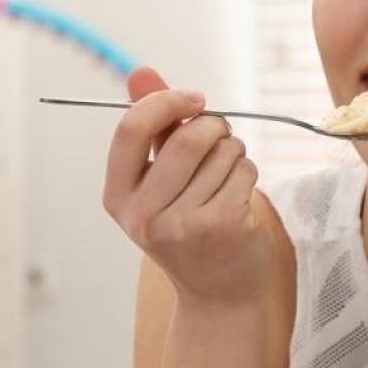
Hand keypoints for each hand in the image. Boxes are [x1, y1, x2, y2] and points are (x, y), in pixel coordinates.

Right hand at [102, 67, 271, 305]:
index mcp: (119, 197)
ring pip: (224, 152)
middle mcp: (144, 215)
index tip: (194, 100)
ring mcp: (184, 224)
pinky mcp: (223, 227)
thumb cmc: (188, 228)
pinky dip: (247, 175)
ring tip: (225, 182)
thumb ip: (152, 127)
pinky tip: (238, 199)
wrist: (219, 295)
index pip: (131, 129)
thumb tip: (140, 72)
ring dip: (234, 155)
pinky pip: (244, 171)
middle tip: (221, 140)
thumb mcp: (158, 182)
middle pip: (189, 137)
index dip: (166, 102)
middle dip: (215, 128)